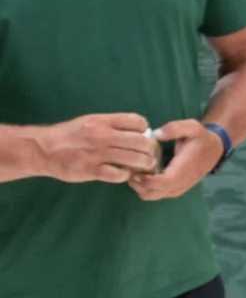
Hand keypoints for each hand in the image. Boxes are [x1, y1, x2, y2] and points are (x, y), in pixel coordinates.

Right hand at [33, 113, 161, 183]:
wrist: (44, 149)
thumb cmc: (69, 134)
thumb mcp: (90, 121)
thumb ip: (111, 125)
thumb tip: (135, 130)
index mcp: (104, 121)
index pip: (137, 121)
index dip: (145, 129)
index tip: (144, 135)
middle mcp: (104, 135)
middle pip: (141, 141)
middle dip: (150, 148)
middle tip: (150, 154)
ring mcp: (98, 153)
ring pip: (134, 158)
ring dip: (143, 163)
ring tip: (145, 166)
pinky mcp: (92, 170)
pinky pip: (118, 174)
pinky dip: (125, 175)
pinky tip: (124, 174)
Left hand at [128, 120, 225, 202]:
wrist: (213, 150)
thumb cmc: (200, 138)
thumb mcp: (191, 126)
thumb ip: (174, 128)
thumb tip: (155, 134)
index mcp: (184, 169)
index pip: (163, 182)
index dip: (147, 180)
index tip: (134, 170)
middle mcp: (180, 183)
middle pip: (153, 193)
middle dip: (137, 184)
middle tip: (127, 169)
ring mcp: (177, 188)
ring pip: (152, 196)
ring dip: (139, 187)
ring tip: (132, 171)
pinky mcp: (174, 190)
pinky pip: (155, 194)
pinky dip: (144, 188)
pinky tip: (140, 174)